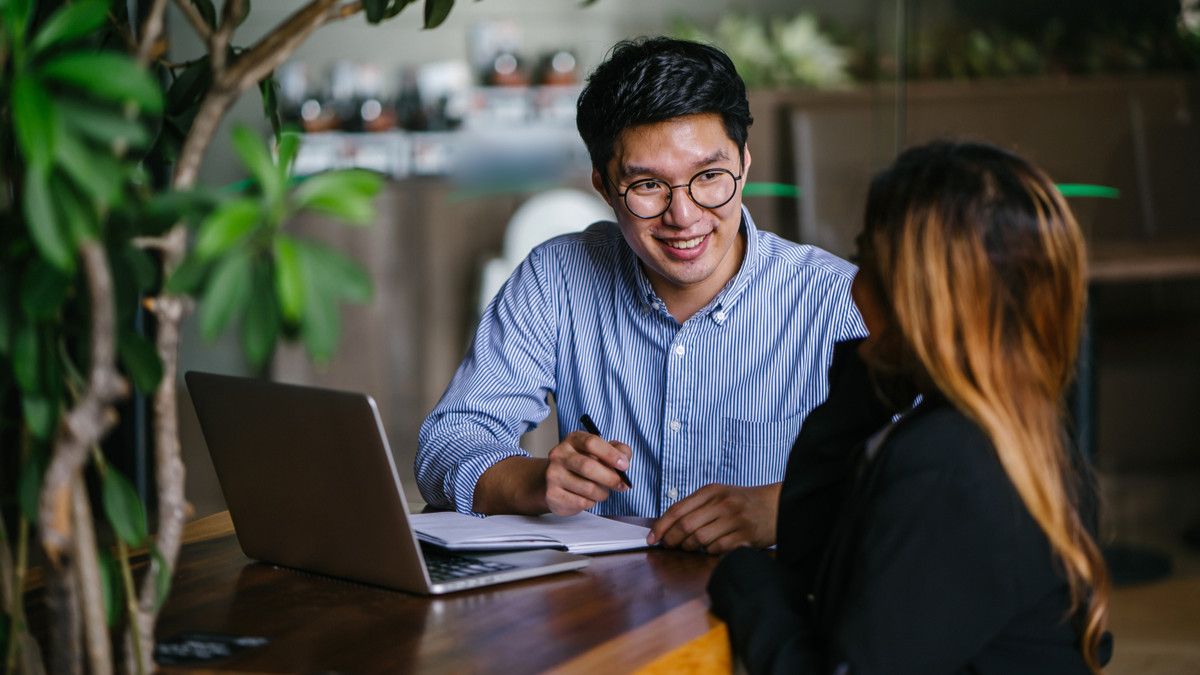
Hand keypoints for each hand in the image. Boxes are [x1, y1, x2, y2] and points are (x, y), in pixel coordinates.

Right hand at [542, 431, 632, 515]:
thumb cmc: (583, 464)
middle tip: (621, 485)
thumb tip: (624, 459)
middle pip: (588, 467)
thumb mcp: (602, 452)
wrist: (555, 480)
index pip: (591, 443)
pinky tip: (588, 497)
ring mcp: (553, 474)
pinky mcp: (552, 494)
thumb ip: (618, 451)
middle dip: (610, 478)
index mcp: (573, 440)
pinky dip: (591, 502)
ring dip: (602, 493)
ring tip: (602, 491)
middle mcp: (559, 454)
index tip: (624, 465)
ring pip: (588, 488)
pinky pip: (581, 502)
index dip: (610, 454)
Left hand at [648, 483, 780, 553]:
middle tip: (668, 547)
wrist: (777, 505)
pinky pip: (716, 549)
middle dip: (671, 540)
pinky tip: (710, 548)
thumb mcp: (719, 495)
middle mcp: (722, 503)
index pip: (677, 509)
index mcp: (711, 491)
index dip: (661, 526)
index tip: (652, 538)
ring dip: (689, 548)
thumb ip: (696, 506)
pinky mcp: (744, 536)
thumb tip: (666, 526)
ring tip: (690, 547)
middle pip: (685, 526)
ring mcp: (734, 520)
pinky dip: (708, 551)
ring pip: (699, 540)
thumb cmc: (743, 503)